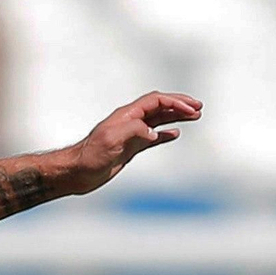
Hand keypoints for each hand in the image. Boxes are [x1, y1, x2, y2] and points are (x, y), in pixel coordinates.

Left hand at [68, 92, 200, 194]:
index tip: (191, 109)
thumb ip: (133, 132)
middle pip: (160, 107)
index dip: (175, 103)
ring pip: (159, 121)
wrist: (76, 173)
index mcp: (127, 115)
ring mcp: (131, 134)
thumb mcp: (110, 141)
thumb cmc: (89, 157)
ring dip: (176, 117)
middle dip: (180, 105)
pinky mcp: (130, 148)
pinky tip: (175, 134)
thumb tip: (153, 133)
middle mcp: (130, 121)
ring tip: (195, 116)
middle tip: (199, 107)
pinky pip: (152, 137)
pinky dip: (165, 134)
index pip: (156, 102)